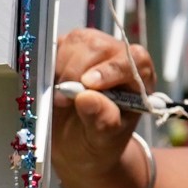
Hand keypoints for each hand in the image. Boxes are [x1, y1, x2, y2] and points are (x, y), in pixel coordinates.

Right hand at [52, 28, 155, 187]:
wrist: (76, 145)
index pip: (133, 60)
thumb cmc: (98, 143)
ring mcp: (92, 49)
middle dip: (76, 72)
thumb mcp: (103, 141)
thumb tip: (87, 98)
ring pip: (75, 42)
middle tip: (64, 101)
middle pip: (98, 47)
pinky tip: (53, 86)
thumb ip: (102, 121)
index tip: (89, 84)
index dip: (111, 69)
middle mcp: (117, 57)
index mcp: (138, 78)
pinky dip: (49, 65)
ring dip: (61, 70)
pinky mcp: (68, 49)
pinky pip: (56, 45)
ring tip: (60, 98)